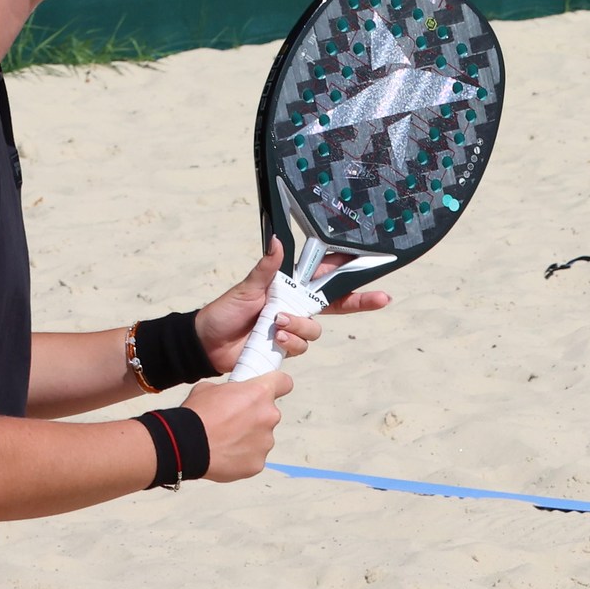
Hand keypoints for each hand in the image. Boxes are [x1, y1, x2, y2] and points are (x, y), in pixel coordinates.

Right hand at [182, 369, 289, 481]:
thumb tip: (230, 397)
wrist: (185, 445)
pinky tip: (225, 453)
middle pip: (269, 414)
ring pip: (262, 437)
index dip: (277, 385)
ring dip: (248, 437)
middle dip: (254, 417)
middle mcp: (268, 416)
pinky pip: (254, 457)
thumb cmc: (196, 416)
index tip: (271, 389)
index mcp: (259, 393)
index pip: (284, 382)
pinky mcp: (258, 463)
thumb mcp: (209, 388)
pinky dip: (243, 456)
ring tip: (225, 440)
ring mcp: (266, 442)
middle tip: (232, 421)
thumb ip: (230, 390)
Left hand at [194, 240, 394, 370]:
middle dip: (359, 301)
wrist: (207, 344)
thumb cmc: (224, 311)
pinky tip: (276, 338)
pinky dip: (290, 342)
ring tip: (278, 324)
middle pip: (336, 303)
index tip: (371, 265)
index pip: (325, 277)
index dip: (348, 272)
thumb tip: (276, 241)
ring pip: (315, 329)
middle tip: (382, 298)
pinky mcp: (285, 347)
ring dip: (300, 326)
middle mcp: (295, 306)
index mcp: (289, 286)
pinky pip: (300, 346)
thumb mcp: (246, 287)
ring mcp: (292, 327)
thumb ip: (267, 268)